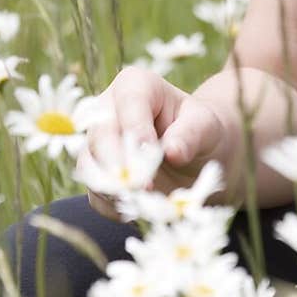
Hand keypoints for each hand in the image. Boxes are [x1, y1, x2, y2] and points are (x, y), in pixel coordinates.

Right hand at [84, 66, 227, 219]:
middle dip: (119, 164)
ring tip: (142, 204)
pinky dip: (114, 206)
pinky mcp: (97, 175)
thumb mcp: (207, 126)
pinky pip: (96, 194)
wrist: (198, 155)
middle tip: (143, 188)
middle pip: (100, 135)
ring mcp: (96, 143)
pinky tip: (139, 211)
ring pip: (89, 166)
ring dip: (114, 189)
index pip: (129, 103)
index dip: (137, 128)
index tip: (152, 152)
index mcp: (135, 86)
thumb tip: (172, 151)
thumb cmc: (203, 130)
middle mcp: (106, 111)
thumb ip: (191, 134)